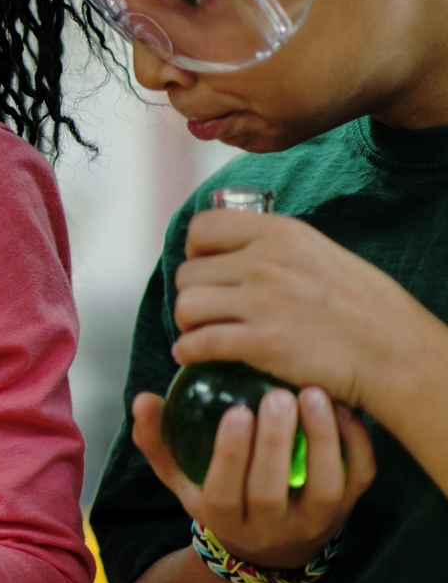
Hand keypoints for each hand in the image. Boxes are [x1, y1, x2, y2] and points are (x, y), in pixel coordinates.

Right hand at [129, 386, 373, 569]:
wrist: (272, 547)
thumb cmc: (222, 497)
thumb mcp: (183, 479)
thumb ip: (159, 440)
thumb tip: (144, 399)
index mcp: (223, 518)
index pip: (224, 492)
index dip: (231, 454)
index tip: (236, 412)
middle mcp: (268, 527)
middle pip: (270, 490)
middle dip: (275, 442)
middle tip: (277, 396)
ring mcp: (312, 521)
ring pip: (322, 486)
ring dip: (320, 439)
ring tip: (313, 394)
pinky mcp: (347, 508)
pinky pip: (357, 476)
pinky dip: (355, 442)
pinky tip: (342, 407)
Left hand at [171, 209, 444, 419]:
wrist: (396, 353)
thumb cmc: (365, 308)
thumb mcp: (321, 254)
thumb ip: (277, 248)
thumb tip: (234, 252)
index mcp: (282, 234)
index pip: (203, 226)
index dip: (195, 251)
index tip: (206, 270)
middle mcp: (266, 262)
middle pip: (188, 272)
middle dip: (193, 294)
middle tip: (208, 312)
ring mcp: (263, 302)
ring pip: (186, 306)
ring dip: (188, 324)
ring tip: (205, 333)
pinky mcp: (263, 343)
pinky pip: (197, 344)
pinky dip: (188, 353)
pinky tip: (195, 356)